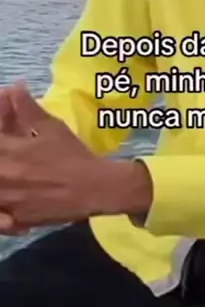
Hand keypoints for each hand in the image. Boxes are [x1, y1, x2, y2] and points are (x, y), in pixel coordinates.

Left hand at [0, 83, 152, 234]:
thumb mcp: (51, 127)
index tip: (7, 126)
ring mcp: (6, 200)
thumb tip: (15, 87)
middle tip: (14, 145)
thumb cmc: (73, 155)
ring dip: (3, 173)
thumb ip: (27, 108)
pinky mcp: (13, 219)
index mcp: (8, 151)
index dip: (1, 123)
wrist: (94, 189)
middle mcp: (2, 175)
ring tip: (14, 170)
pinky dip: (3, 210)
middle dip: (3, 144)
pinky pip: (0, 216)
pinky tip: (10, 199)